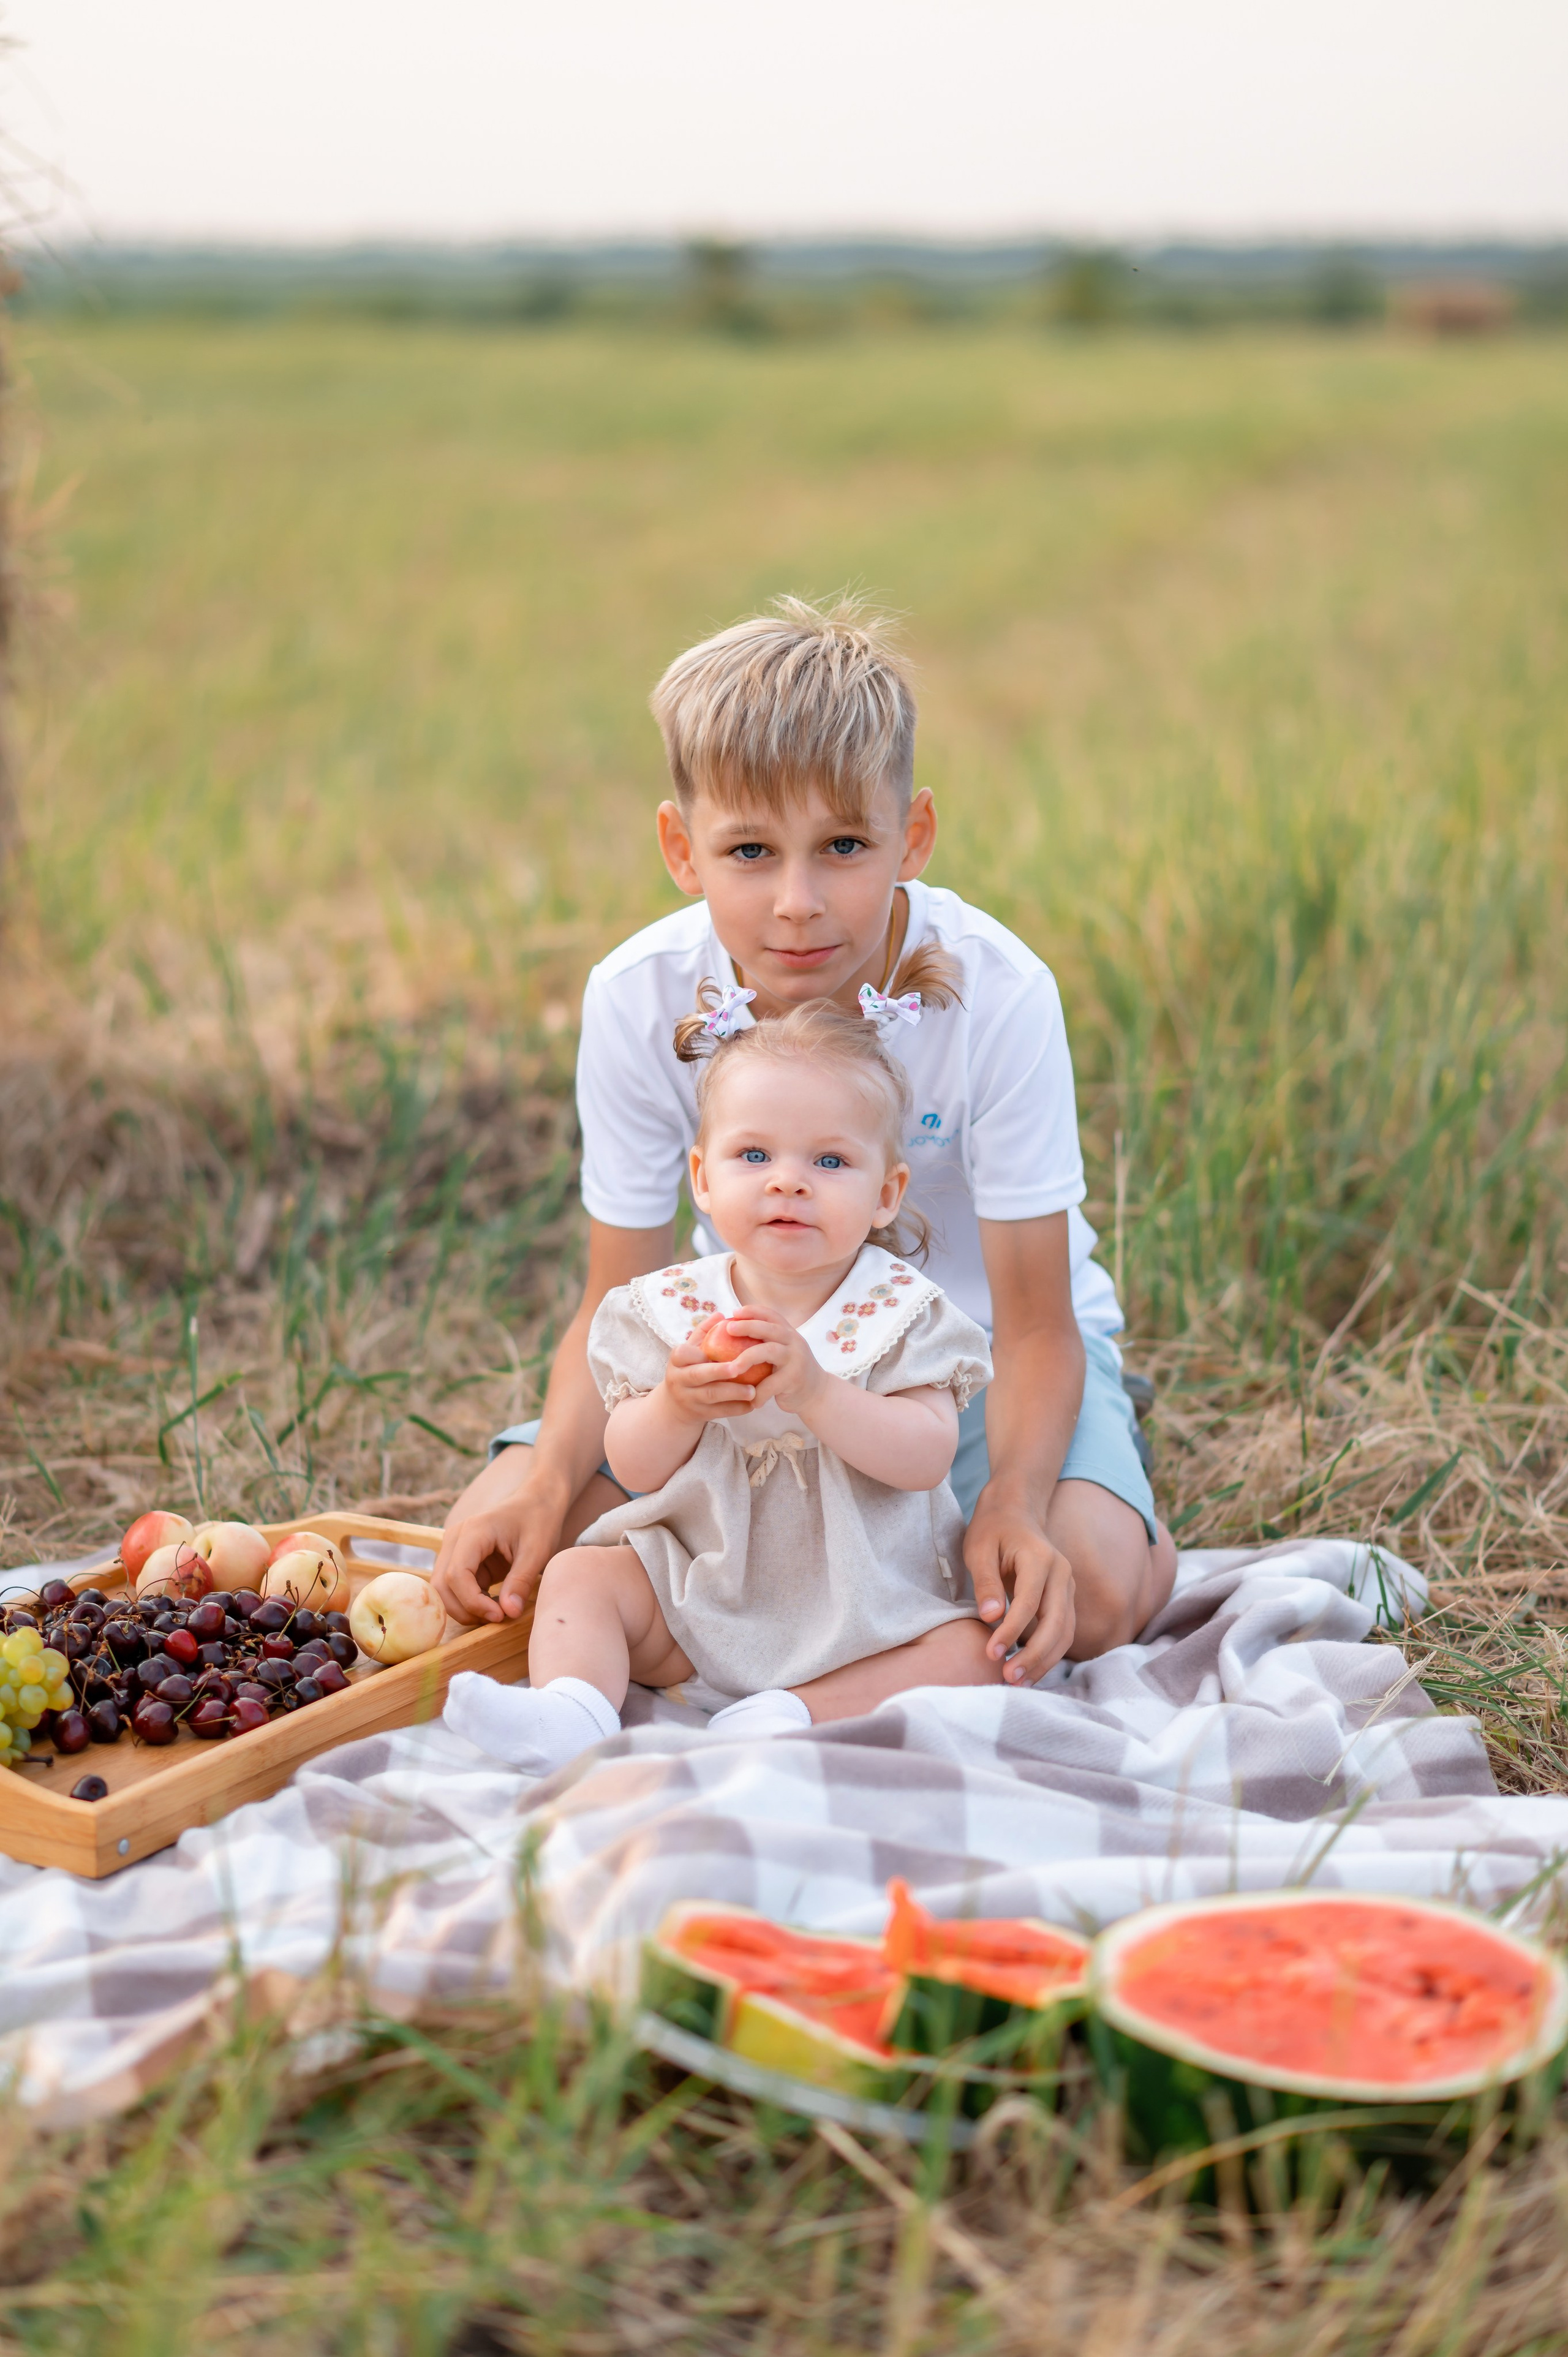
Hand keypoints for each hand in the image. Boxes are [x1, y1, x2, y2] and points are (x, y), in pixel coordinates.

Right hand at [432, 1490, 557, 1625]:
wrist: (536, 1504)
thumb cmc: (538, 1521)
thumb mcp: (537, 1551)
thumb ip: (521, 1581)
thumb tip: (509, 1613)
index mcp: (473, 1531)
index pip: (456, 1575)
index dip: (473, 1602)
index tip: (499, 1615)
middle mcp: (456, 1539)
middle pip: (442, 1585)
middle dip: (466, 1609)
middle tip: (498, 1617)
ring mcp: (455, 1549)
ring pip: (444, 1590)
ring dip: (466, 1608)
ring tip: (498, 1612)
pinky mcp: (460, 1560)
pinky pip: (455, 1588)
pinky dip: (471, 1602)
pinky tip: (494, 1604)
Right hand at [661, 1321, 774, 1425]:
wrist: (676, 1406)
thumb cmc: (689, 1369)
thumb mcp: (691, 1350)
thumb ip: (705, 1332)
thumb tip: (722, 1314)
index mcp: (677, 1361)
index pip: (682, 1353)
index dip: (698, 1352)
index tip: (715, 1347)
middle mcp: (679, 1381)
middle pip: (698, 1376)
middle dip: (719, 1372)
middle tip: (739, 1368)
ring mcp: (689, 1399)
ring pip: (711, 1396)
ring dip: (733, 1393)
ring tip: (753, 1390)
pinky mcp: (700, 1414)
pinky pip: (720, 1412)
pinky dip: (737, 1408)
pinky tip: (752, 1403)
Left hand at [717, 1309, 826, 1419]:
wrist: (817, 1393)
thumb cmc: (791, 1371)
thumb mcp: (783, 1352)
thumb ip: (767, 1342)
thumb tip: (732, 1333)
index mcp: (788, 1334)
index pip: (771, 1315)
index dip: (753, 1311)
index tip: (734, 1313)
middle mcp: (794, 1342)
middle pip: (769, 1329)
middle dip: (747, 1326)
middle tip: (729, 1329)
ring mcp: (796, 1360)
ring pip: (769, 1351)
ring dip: (747, 1358)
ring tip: (731, 1369)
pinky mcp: (795, 1379)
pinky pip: (772, 1384)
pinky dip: (759, 1393)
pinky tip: (751, 1401)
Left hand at [963, 1487, 1075, 1682]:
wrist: (1015, 1513)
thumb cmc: (992, 1531)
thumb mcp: (979, 1549)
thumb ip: (986, 1583)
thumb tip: (991, 1618)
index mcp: (1040, 1558)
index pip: (1029, 1602)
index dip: (1011, 1631)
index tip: (990, 1653)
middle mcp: (1062, 1574)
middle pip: (1056, 1623)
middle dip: (1034, 1655)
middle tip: (1009, 1678)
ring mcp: (1067, 1588)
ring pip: (1065, 1632)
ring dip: (1045, 1660)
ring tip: (1018, 1682)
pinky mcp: (1065, 1600)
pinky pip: (1063, 1631)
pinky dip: (1049, 1653)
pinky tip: (1029, 1670)